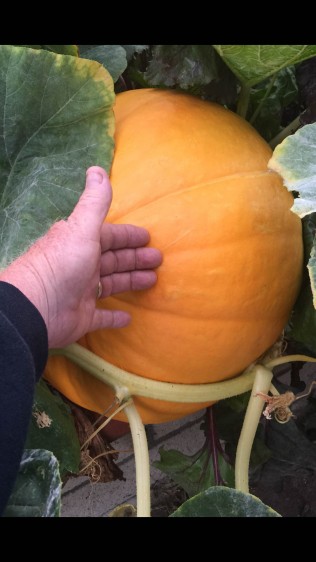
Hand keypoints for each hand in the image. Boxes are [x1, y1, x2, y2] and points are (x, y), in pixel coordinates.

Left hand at [0, 166, 161, 347]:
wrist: (37, 307)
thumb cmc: (63, 264)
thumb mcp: (81, 229)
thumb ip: (94, 203)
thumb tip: (97, 169)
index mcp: (81, 243)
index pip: (109, 237)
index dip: (128, 236)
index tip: (148, 238)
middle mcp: (81, 266)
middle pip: (113, 260)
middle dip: (135, 258)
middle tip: (158, 260)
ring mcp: (81, 292)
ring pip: (111, 284)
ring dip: (130, 281)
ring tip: (153, 280)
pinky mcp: (81, 317)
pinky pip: (101, 316)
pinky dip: (114, 317)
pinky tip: (129, 318)